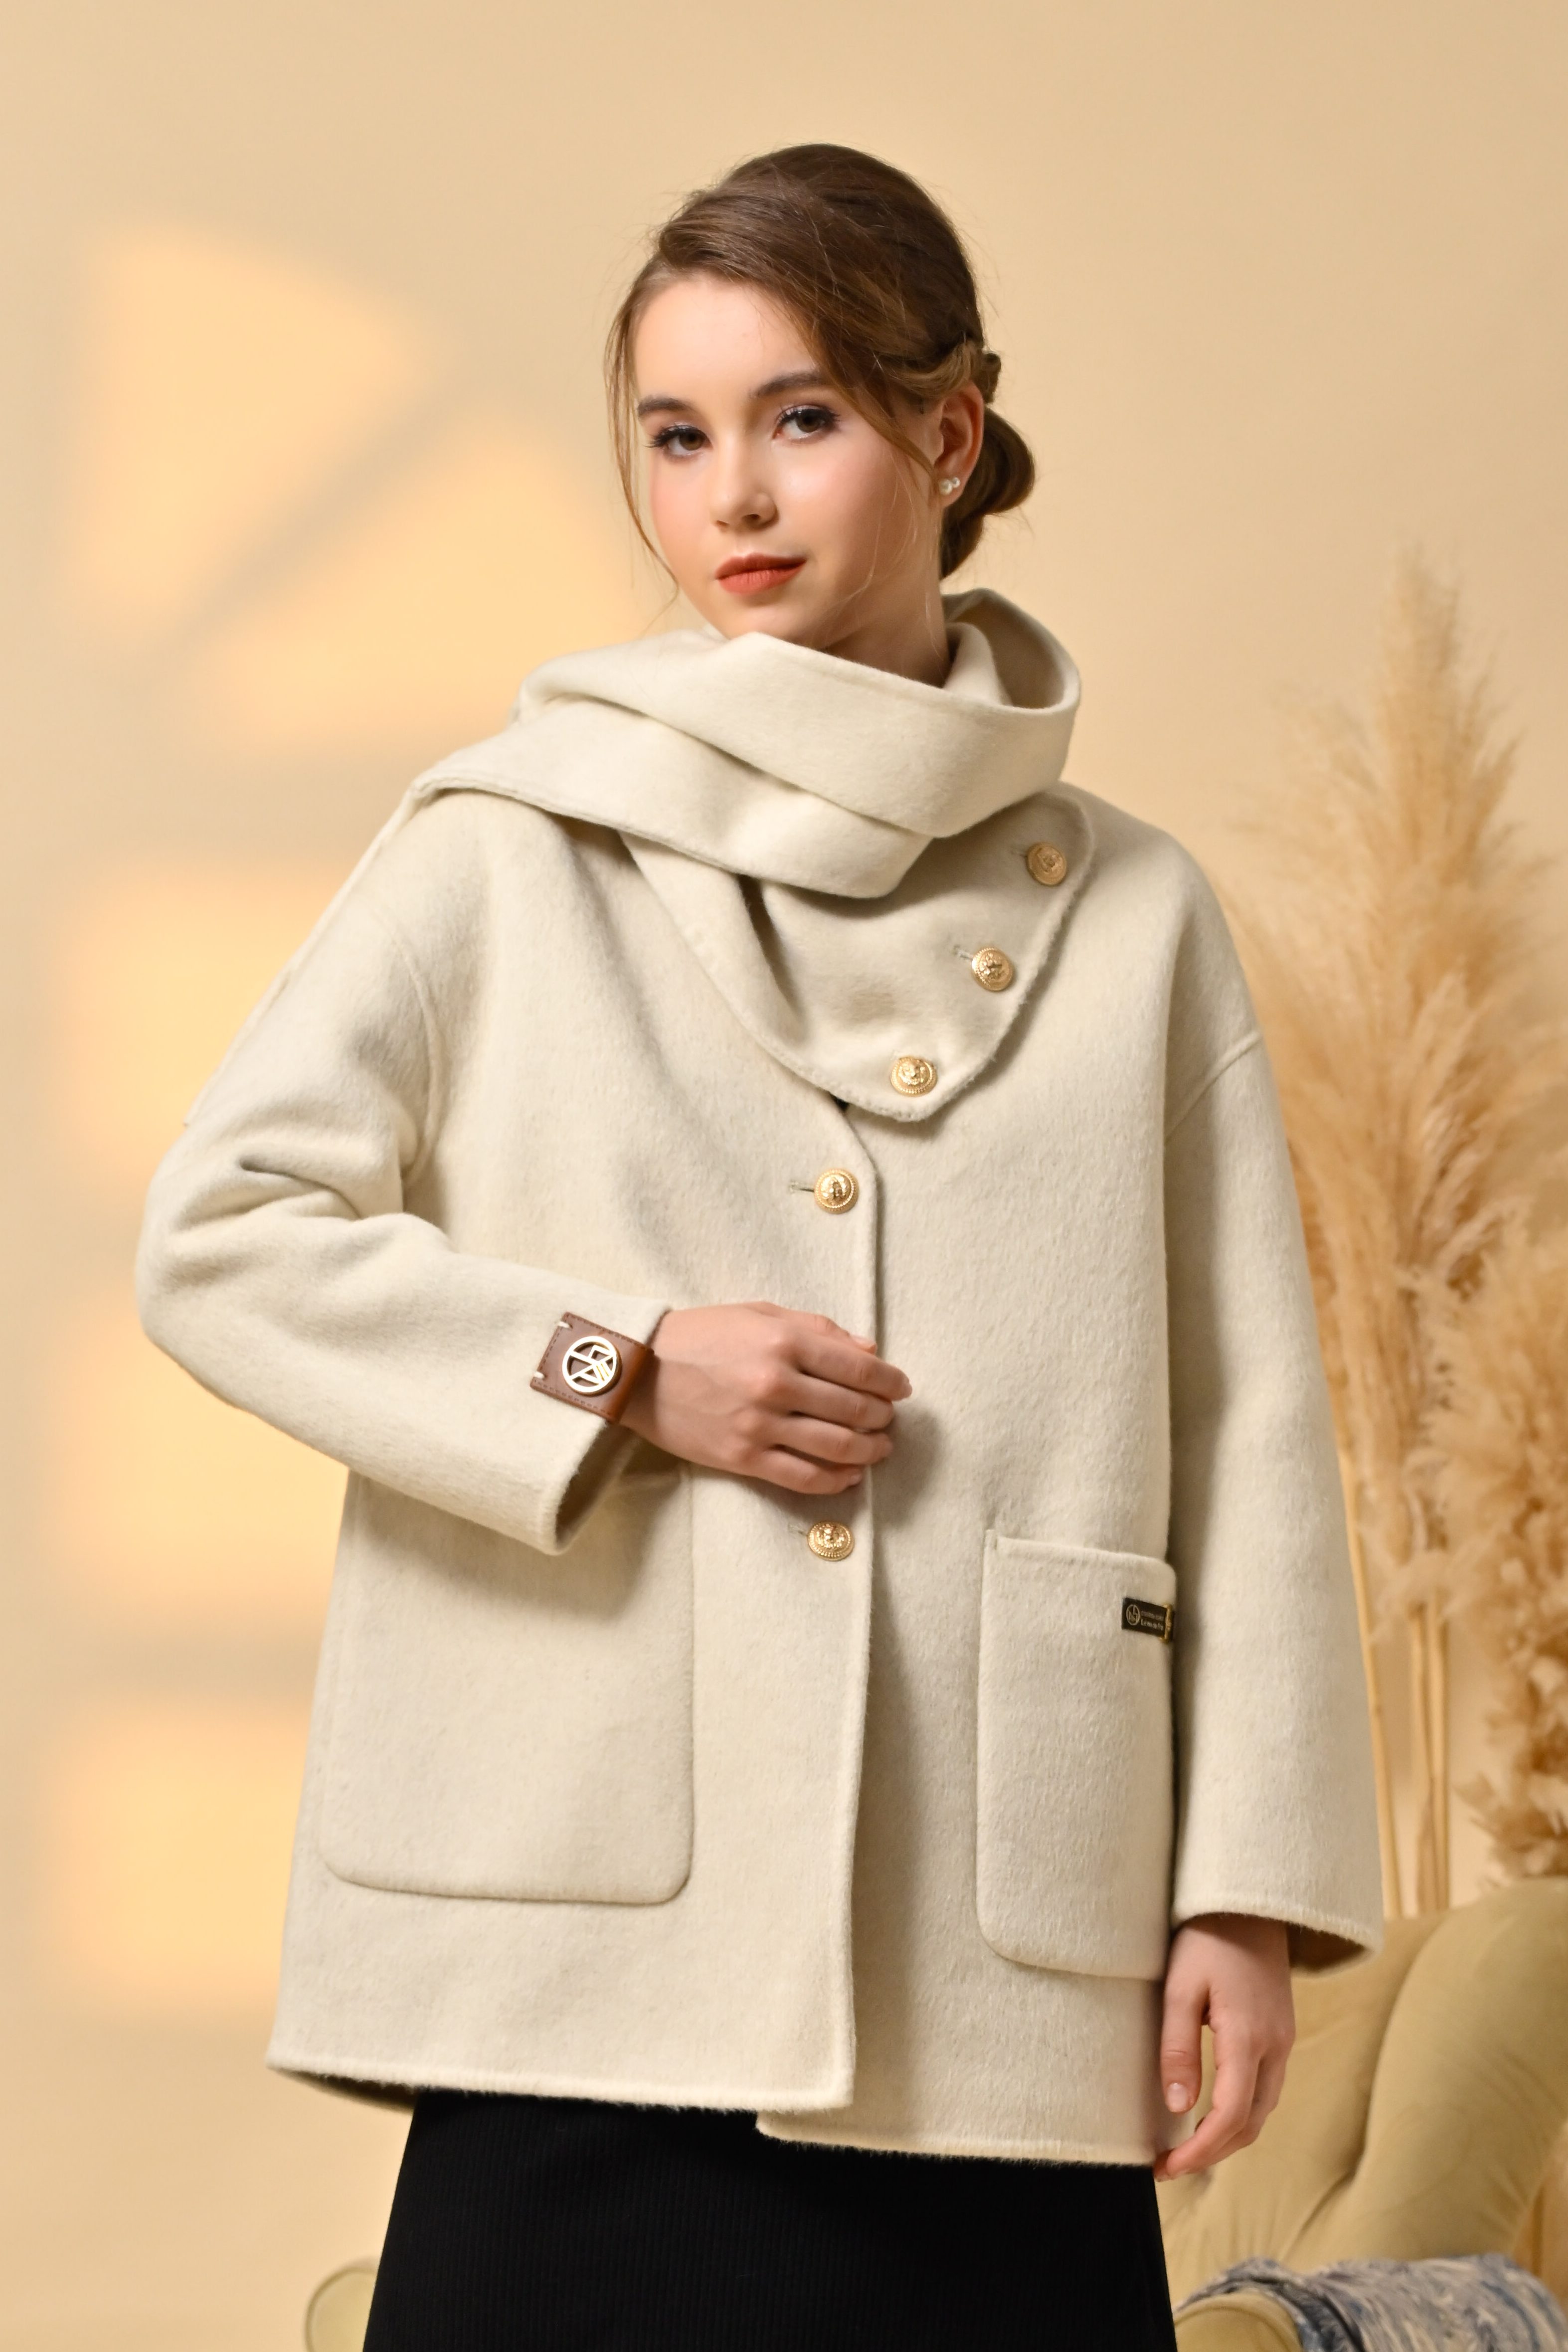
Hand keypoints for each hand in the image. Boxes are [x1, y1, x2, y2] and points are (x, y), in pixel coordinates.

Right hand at [620, 1302, 910, 1496]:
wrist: (638, 1370)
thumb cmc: (701, 1335)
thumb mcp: (759, 1314)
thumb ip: (817, 1329)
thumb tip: (870, 1351)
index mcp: (784, 1342)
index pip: (860, 1368)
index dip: (890, 1381)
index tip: (901, 1388)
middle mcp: (776, 1384)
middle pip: (855, 1409)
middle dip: (883, 1417)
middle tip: (890, 1418)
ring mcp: (759, 1425)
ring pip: (837, 1447)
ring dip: (870, 1450)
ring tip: (880, 1447)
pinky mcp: (742, 1458)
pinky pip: (803, 1478)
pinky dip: (836, 1480)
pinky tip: (850, 1475)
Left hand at [1152, 1913, 1294, 2179]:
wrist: (1249, 1903)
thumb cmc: (1207, 1939)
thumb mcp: (1180, 1988)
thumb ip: (1178, 2048)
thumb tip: (1178, 2108)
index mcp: (1248, 2037)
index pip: (1231, 2116)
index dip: (1201, 2151)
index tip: (1167, 2168)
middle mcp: (1275, 2046)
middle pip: (1251, 2124)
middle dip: (1212, 2153)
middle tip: (1169, 2165)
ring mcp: (1283, 2040)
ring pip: (1262, 2109)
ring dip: (1228, 2136)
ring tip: (1186, 2147)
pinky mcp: (1281, 2032)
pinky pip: (1266, 2088)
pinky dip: (1240, 2112)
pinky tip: (1212, 2110)